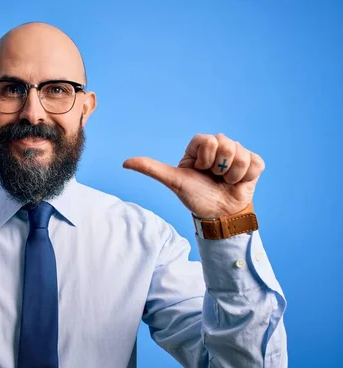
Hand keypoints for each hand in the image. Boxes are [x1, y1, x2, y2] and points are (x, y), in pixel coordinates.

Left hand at [122, 133, 264, 218]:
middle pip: (226, 144)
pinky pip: (255, 163)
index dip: (205, 159)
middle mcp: (219, 145)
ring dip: (233, 175)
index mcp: (200, 146)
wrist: (219, 214)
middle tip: (214, 178)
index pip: (207, 140)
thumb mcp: (173, 181)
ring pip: (241, 154)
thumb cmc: (195, 197)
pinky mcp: (254, 162)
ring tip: (225, 182)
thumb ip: (151, 169)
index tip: (200, 171)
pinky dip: (246, 177)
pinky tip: (238, 183)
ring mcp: (238, 153)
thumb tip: (125, 162)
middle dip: (219, 168)